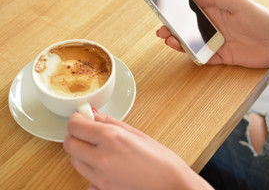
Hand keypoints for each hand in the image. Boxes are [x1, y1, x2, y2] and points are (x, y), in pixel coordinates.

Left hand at [64, 113, 211, 189]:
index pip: (75, 126)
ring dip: (81, 152)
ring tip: (98, 149)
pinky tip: (106, 167)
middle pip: (69, 143)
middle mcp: (101, 157)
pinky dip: (91, 171)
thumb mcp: (136, 133)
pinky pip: (86, 178)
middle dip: (74, 135)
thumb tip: (93, 116)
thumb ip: (110, 122)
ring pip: (74, 161)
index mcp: (111, 138)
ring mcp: (99, 177)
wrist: (170, 185)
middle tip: (86, 132)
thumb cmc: (160, 159)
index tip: (81, 118)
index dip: (76, 119)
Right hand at [157, 0, 268, 67]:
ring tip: (169, 40)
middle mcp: (214, 27)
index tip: (165, 10)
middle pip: (188, 28)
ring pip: (192, 43)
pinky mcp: (220, 56)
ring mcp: (216, 42)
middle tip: (162, 30)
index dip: (178, 10)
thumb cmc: (262, 20)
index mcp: (217, 12)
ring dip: (179, 42)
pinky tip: (184, 51)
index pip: (193, 10)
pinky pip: (203, 57)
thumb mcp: (240, 3)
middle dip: (173, 29)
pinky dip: (193, 55)